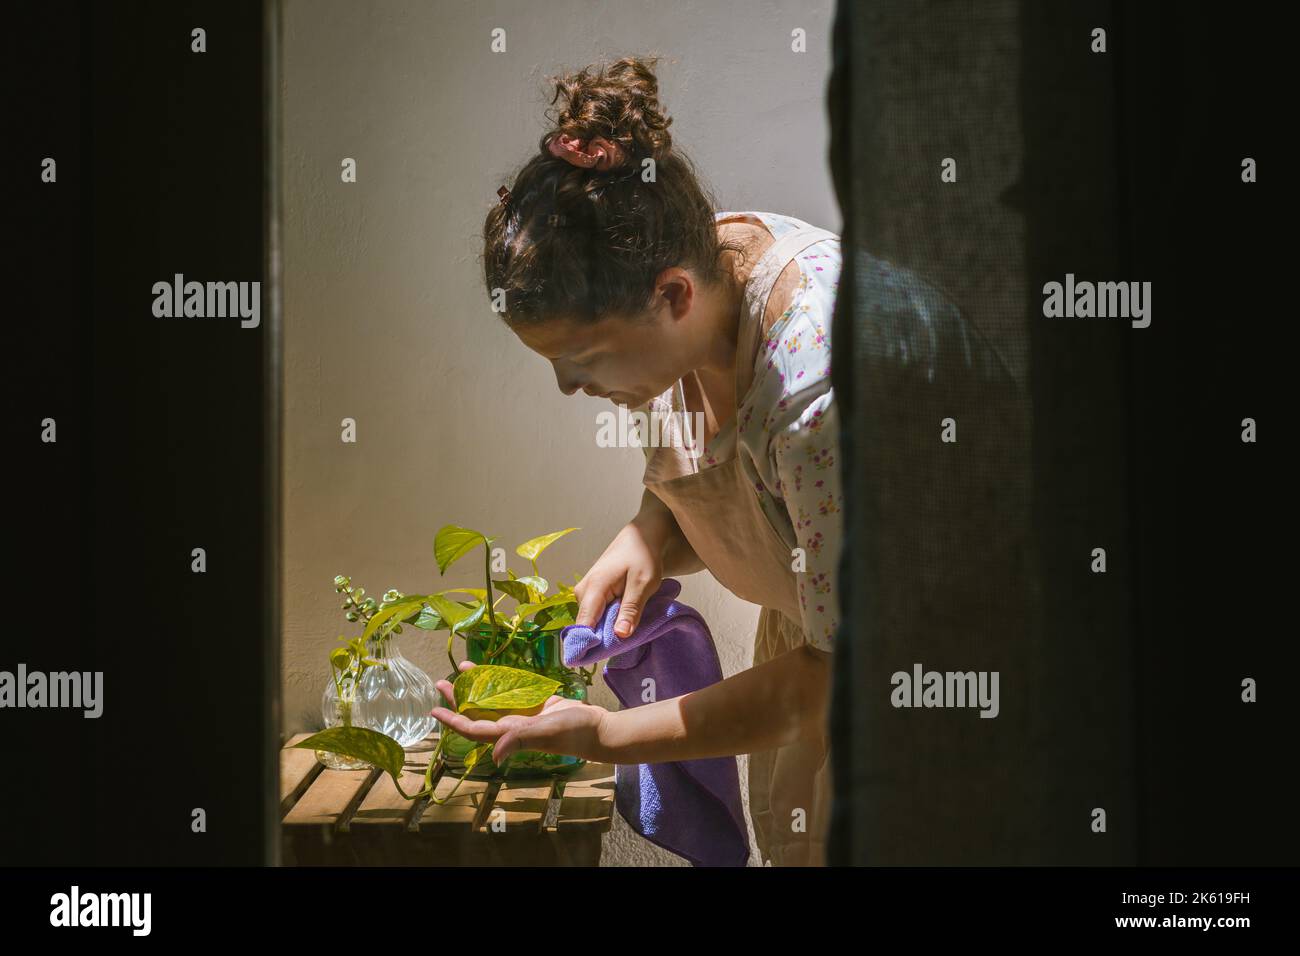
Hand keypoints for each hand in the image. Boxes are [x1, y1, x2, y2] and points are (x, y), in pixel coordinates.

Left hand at [431, 661, 608, 761]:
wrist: (597, 727)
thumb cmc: (573, 732)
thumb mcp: (547, 733)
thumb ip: (520, 739)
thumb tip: (494, 754)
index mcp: (510, 734)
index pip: (474, 729)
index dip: (453, 721)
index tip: (434, 710)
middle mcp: (511, 726)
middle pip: (477, 713)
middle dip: (457, 700)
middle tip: (440, 683)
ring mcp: (522, 714)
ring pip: (491, 701)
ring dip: (475, 688)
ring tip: (459, 672)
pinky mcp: (535, 704)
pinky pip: (510, 691)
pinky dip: (499, 681)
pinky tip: (491, 670)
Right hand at [573, 519, 662, 637]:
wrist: (640, 538)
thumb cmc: (642, 556)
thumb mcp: (643, 583)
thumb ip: (631, 609)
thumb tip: (620, 635)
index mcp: (593, 588)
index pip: (583, 625)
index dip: (588, 645)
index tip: (600, 660)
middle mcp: (583, 593)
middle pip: (588, 627)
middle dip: (606, 638)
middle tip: (629, 640)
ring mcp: (585, 594)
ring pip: (594, 623)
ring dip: (610, 629)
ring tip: (630, 626)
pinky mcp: (592, 596)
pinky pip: (597, 616)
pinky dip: (611, 621)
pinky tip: (625, 619)